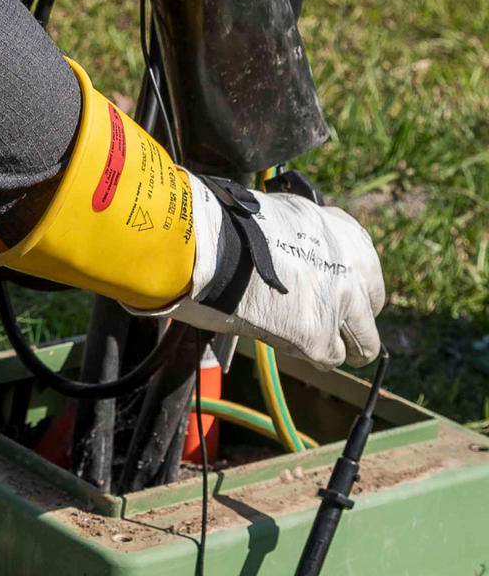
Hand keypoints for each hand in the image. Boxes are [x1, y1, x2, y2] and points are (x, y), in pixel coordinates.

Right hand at [177, 179, 385, 368]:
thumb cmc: (228, 227)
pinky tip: (287, 343)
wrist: (204, 242)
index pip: (368, 274)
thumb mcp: (284, 217)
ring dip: (340, 346)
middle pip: (371, 309)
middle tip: (326, 327)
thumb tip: (305, 263)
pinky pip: (328, 358)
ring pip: (363, 344)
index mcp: (346, 234)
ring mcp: (339, 303)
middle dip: (350, 321)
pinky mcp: (317, 335)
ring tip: (313, 347)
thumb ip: (308, 242)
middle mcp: (352, 267)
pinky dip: (309, 355)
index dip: (349, 290)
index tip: (333, 299)